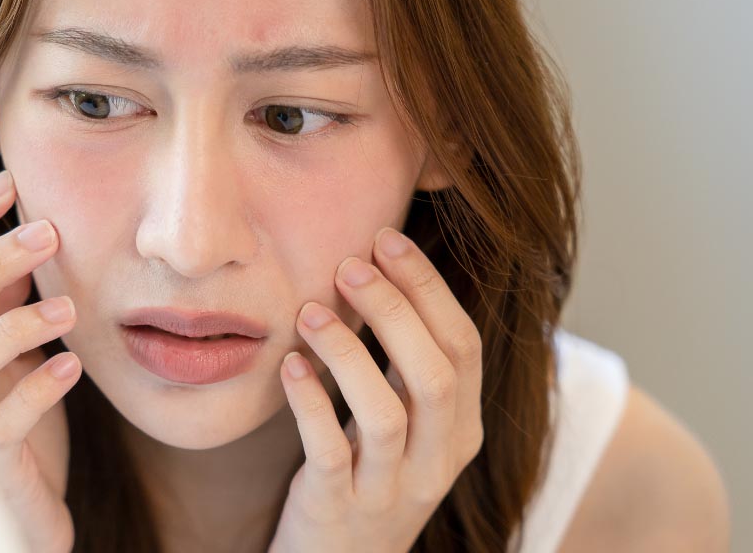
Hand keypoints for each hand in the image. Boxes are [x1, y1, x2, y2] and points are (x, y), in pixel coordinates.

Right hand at [0, 169, 79, 552]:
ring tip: (69, 308)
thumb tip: (22, 234)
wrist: (25, 516)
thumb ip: (7, 303)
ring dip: (11, 328)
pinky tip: (73, 365)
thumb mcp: (15, 354)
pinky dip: (36, 393)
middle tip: (48, 232)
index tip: (7, 181)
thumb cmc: (18, 430)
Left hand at [268, 227, 483, 552]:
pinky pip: (329, 452)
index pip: (464, 347)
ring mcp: (389, 492)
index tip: (387, 239)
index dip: (429, 287)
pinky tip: (288, 366)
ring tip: (310, 311)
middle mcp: (437, 463)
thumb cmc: (365, 478)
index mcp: (461, 432)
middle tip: (349, 262)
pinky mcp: (337, 512)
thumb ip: (402, 365)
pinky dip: (311, 403)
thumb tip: (380, 266)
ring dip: (349, 351)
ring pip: (387, 413)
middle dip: (396, 307)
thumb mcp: (402, 427)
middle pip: (435, 373)